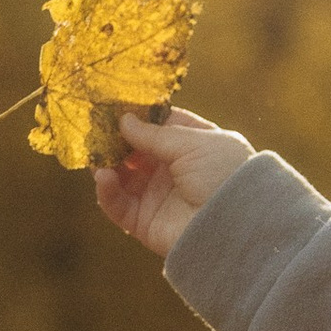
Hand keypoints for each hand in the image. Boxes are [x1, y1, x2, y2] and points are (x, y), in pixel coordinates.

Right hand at [95, 107, 254, 258]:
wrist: (236, 225)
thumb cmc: (223, 174)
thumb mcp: (193, 143)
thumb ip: (155, 134)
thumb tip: (124, 120)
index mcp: (195, 145)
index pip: (161, 124)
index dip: (139, 115)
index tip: (114, 105)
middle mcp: (176, 169)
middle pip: (136, 150)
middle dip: (115, 140)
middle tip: (95, 129)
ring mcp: (159, 196)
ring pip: (122, 177)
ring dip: (106, 164)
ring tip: (95, 154)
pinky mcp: (145, 222)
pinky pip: (118, 205)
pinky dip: (106, 192)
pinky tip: (104, 178)